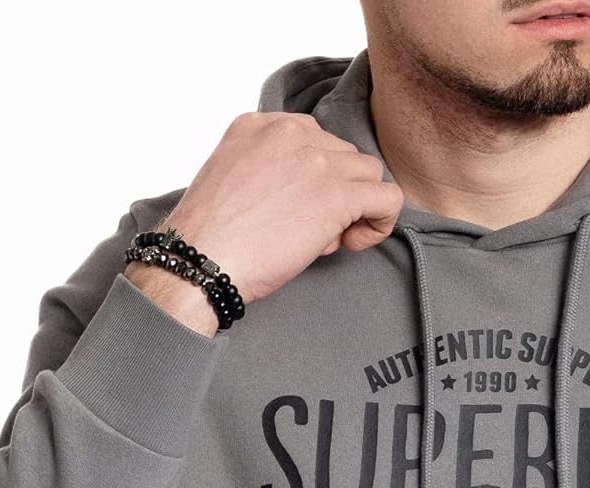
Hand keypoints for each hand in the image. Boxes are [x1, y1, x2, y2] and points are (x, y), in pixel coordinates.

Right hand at [150, 112, 405, 305]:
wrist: (200, 260)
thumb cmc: (210, 238)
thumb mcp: (232, 181)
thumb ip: (267, 173)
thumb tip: (306, 199)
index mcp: (260, 125)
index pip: (314, 141)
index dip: (314, 180)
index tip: (296, 210)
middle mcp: (291, 133)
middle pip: (343, 157)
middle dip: (334, 194)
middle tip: (309, 232)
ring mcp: (317, 161)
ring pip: (368, 174)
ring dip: (355, 207)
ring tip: (326, 239)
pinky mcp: (337, 195)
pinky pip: (389, 199)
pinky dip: (381, 222)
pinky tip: (354, 242)